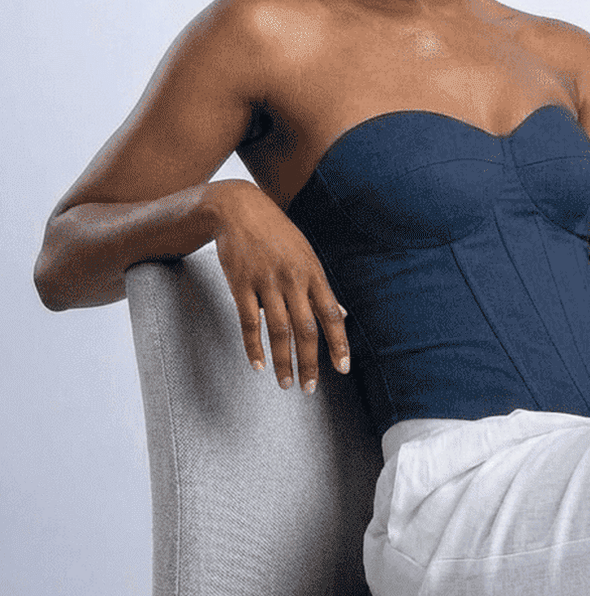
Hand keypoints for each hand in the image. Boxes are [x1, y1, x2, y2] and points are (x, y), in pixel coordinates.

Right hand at [205, 179, 349, 392]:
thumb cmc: (277, 234)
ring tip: (285, 383)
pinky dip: (254, 347)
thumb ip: (321, 289)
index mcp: (313, 272)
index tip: (343, 368)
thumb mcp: (306, 255)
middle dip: (310, 362)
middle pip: (306, 328)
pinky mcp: (241, 284)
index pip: (331, 314)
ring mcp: (266, 281)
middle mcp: (293, 279)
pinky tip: (259, 365)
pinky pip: (249, 322)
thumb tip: (343, 316)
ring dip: (284, 361)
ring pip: (279, 330)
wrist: (239, 208)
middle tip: (310, 387)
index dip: (339, 343)